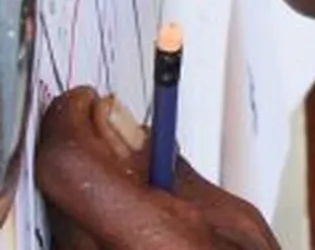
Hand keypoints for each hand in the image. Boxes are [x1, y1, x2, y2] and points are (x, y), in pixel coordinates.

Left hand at [37, 88, 277, 249]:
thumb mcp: (237, 224)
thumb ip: (176, 174)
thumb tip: (125, 126)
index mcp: (148, 243)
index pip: (67, 165)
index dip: (69, 120)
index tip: (85, 99)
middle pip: (58, 189)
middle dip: (83, 151)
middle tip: (116, 132)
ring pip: (59, 221)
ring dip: (86, 192)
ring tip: (136, 194)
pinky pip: (70, 245)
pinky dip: (89, 225)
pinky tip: (127, 225)